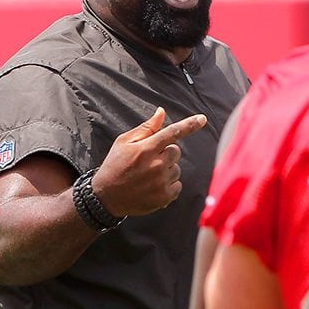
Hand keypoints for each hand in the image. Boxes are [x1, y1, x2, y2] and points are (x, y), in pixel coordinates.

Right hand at [91, 107, 206, 216]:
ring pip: (176, 169)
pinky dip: (169, 185)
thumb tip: (161, 112)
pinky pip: (178, 185)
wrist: (106, 197)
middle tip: (149, 161)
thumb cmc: (115, 165)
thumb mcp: (124, 142)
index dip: (189, 125)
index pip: (172, 132)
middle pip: (175, 152)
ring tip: (147, 176)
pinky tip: (153, 186)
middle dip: (165, 153)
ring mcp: (161, 182)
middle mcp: (156, 165)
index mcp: (146, 148)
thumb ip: (146, 128)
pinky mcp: (164, 197)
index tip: (202, 118)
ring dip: (167, 170)